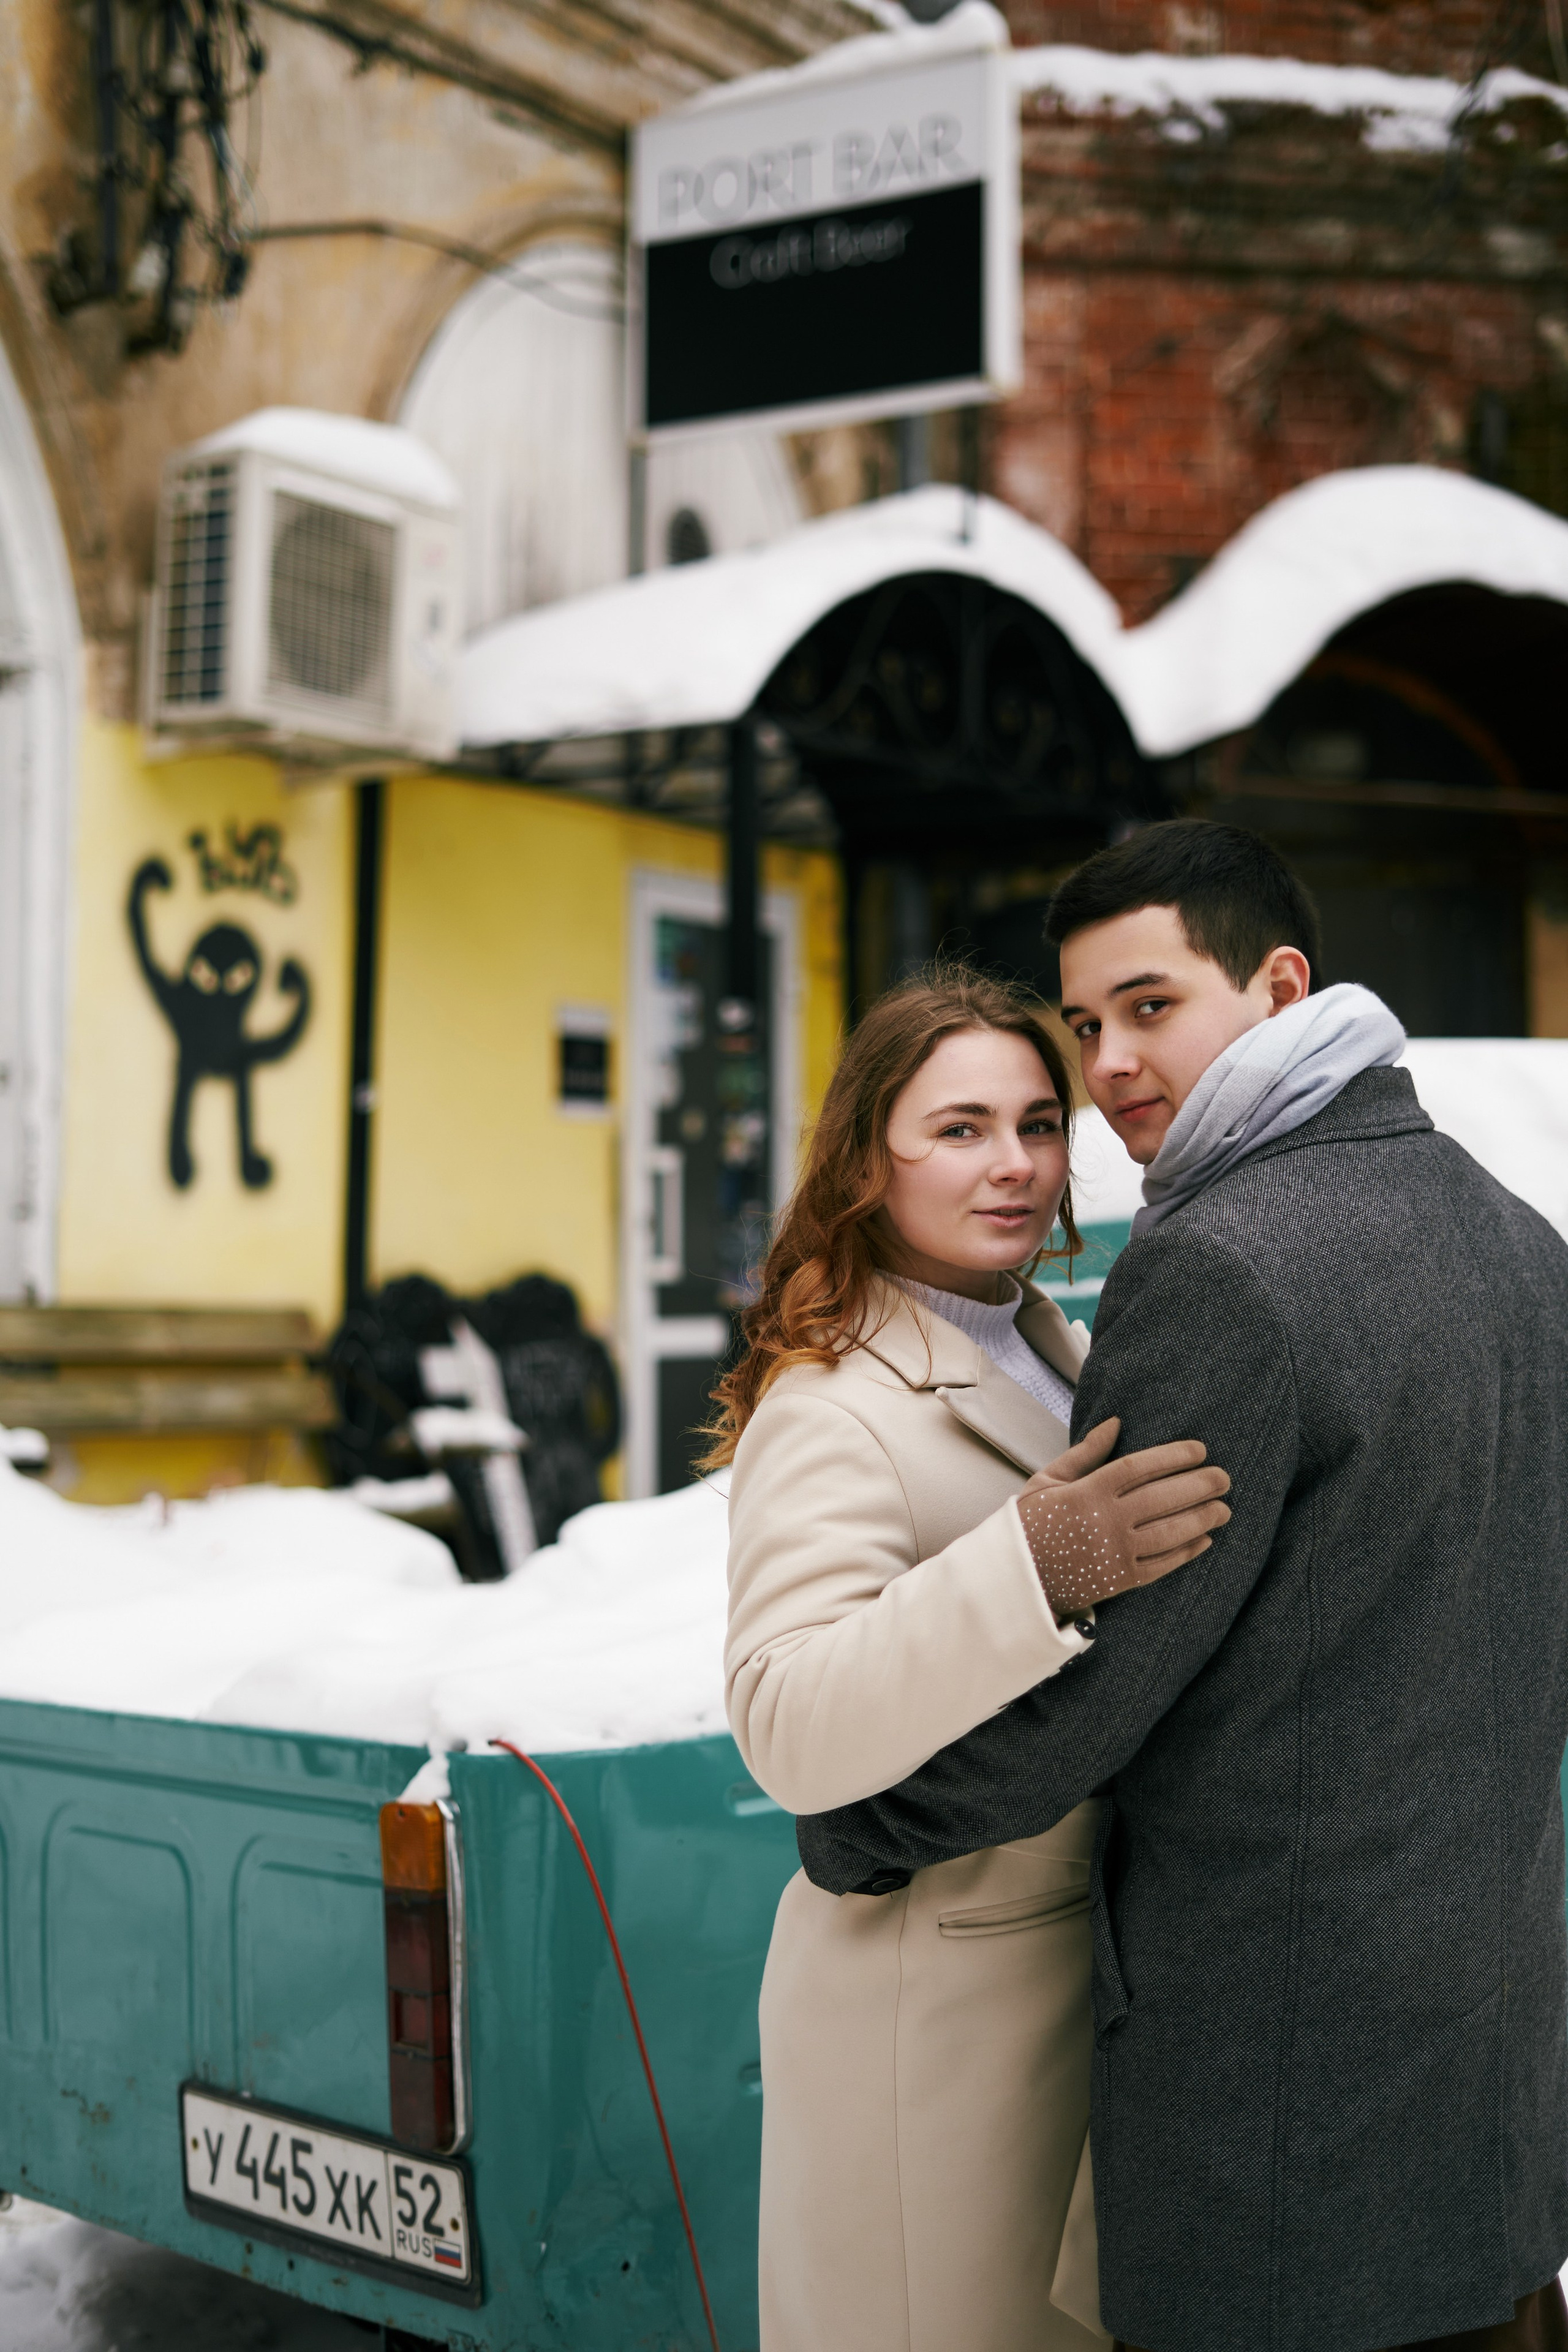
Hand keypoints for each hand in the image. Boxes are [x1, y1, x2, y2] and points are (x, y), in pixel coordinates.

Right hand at [1016, 1417, 1230, 1624]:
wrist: (1016, 1577)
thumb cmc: (1031, 1523)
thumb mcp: (1049, 1479)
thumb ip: (1086, 1453)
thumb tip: (1116, 1422)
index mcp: (1088, 1492)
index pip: (1141, 1467)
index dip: (1174, 1456)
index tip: (1200, 1450)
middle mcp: (1106, 1521)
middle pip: (1163, 1498)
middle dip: (1199, 1486)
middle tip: (1225, 1478)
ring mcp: (1116, 1553)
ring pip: (1170, 1532)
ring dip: (1201, 1519)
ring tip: (1223, 1509)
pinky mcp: (1120, 1580)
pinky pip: (1162, 1564)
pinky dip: (1186, 1552)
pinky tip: (1204, 1540)